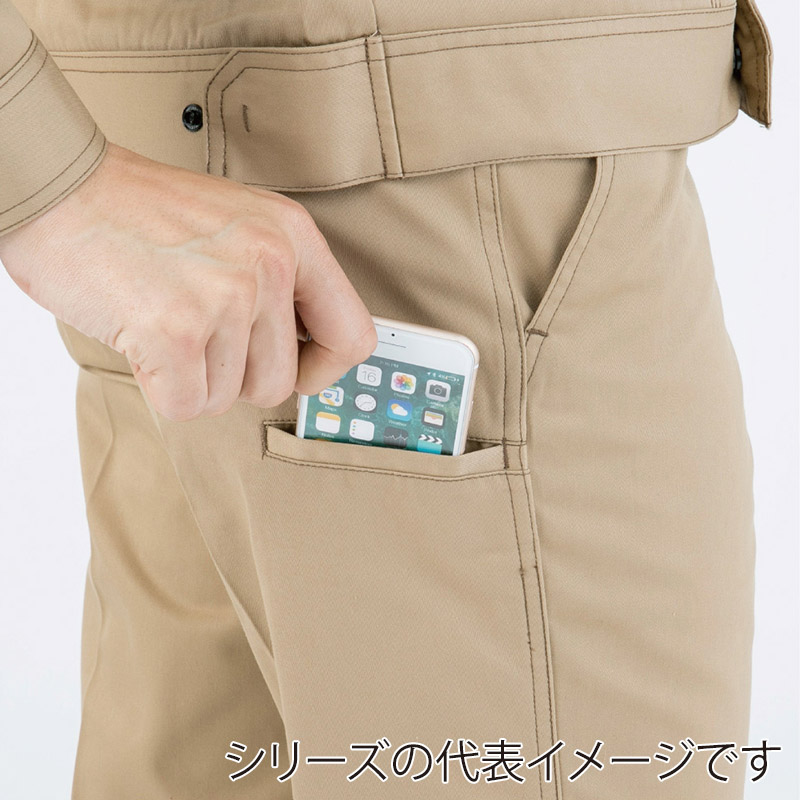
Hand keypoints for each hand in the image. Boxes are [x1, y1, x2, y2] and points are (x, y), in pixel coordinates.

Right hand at [0, 141, 376, 420]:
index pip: (352, 337)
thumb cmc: (143, 212)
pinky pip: (188, 406)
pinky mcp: (174, 331)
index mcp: (294, 237)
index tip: (296, 368)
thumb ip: (284, 284)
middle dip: (236, 376)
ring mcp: (224, 297)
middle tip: (197, 332)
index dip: (323, 370)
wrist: (60, 185)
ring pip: (231, 398)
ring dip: (195, 378)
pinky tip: (143, 340)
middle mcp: (270, 264)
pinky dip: (161, 388)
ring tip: (165, 322)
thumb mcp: (241, 225)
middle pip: (280, 383)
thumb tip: (309, 358)